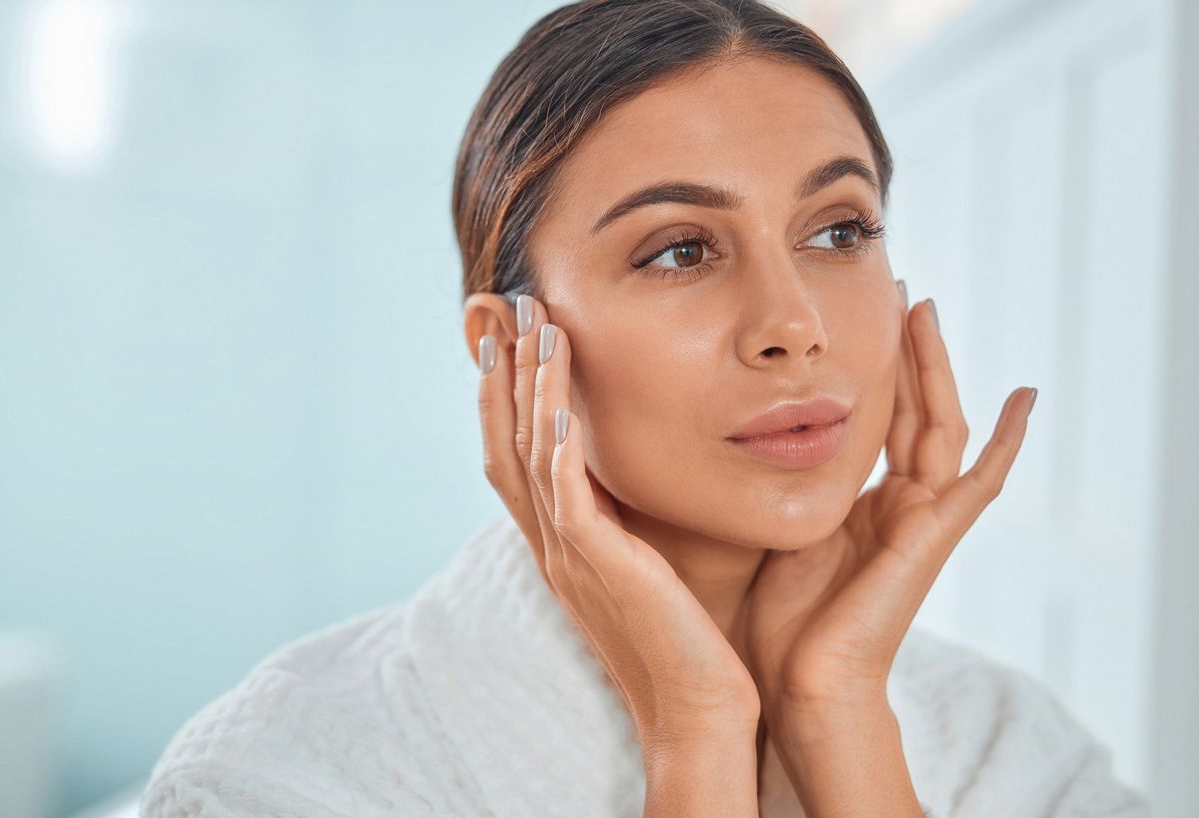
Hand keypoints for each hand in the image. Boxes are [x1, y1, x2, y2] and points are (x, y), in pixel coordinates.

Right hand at [475, 294, 759, 757]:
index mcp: (563, 545)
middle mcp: (553, 546)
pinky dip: (553, 440)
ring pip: (527, 456)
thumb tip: (644, 474)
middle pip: (504, 443)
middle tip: (501, 308)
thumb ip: (633, 522)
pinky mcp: (598, 567)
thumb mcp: (649, 568)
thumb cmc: (687, 644)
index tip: (512, 334)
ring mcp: (568, 557)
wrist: (698, 714)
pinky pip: (563, 493)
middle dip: (500, 373)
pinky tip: (555, 395)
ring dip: (524, 386)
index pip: (518, 454)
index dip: (507, 393)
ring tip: (531, 324)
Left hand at [746, 295, 1036, 713]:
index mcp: (864, 505)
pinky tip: (1026, 396)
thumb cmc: (783, 623)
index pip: (879, 420)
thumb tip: (749, 438)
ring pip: (940, 425)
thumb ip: (785, 486)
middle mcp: (899, 505)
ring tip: (926, 311)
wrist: (805, 682)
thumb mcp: (777, 529)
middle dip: (906, 351)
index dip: (875, 369)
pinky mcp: (936, 536)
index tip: (862, 315)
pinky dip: (1007, 439)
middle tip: (902, 291)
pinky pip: (981, 478)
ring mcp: (923, 518)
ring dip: (935, 368)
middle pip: (912, 410)